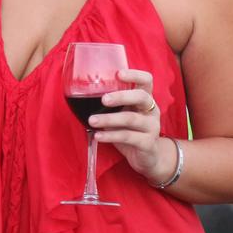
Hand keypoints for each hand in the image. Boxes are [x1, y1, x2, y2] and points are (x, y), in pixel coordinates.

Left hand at [87, 69, 173, 183]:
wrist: (149, 158)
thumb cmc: (131, 130)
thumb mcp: (123, 114)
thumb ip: (111, 105)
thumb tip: (81, 94)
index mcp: (145, 99)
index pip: (146, 81)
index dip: (134, 75)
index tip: (118, 74)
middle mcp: (151, 110)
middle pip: (141, 97)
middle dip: (121, 96)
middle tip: (103, 99)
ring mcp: (152, 127)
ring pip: (131, 119)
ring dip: (109, 119)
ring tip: (92, 121)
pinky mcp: (148, 143)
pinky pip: (128, 137)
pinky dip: (111, 136)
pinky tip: (98, 136)